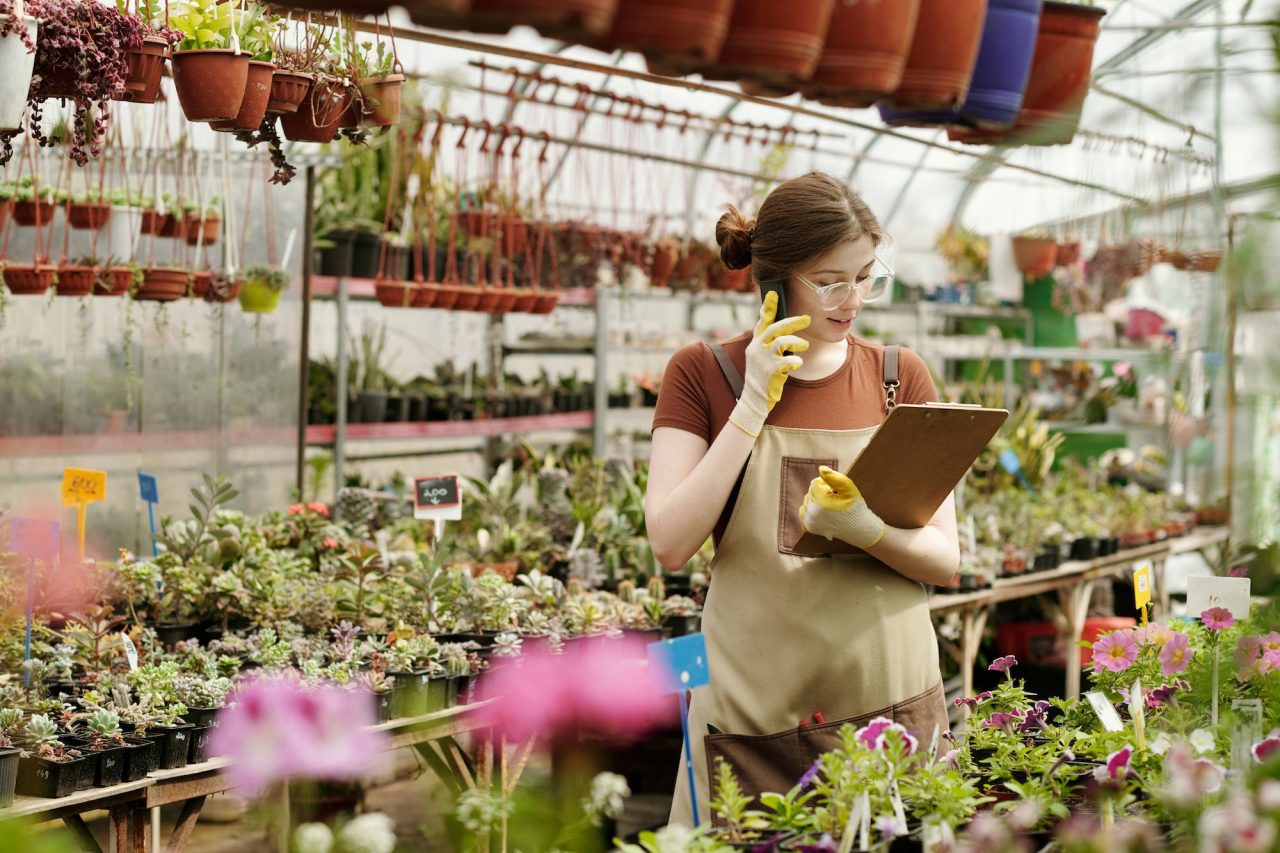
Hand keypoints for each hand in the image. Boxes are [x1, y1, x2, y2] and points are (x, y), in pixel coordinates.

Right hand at [727, 290, 810, 437]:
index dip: (768, 307)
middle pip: (775, 327)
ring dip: (797, 342)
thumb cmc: (763, 378)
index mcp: (755, 344)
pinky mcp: (770, 370)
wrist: (754, 401)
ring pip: (781, 341)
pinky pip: (787, 360)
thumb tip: (786, 332)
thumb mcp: (762, 358)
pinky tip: (798, 364)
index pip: (762, 321)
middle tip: (807, 319)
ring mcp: (762, 359)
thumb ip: (770, 345)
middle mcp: (756, 348)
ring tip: (805, 345)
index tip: (774, 294)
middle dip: (793, 322)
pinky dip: (796, 361)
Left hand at [799, 466, 884, 548]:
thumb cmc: (855, 506)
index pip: (815, 483)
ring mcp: (809, 521)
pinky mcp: (809, 527)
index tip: (837, 494)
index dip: (828, 486)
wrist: (858, 528)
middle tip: (836, 501)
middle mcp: (812, 513)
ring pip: (807, 500)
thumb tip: (821, 468)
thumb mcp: (849, 489)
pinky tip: (822, 512)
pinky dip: (811, 509)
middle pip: (811, 491)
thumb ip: (835, 477)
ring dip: (817, 501)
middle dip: (822, 493)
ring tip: (832, 508)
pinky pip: (804, 510)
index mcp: (821, 502)